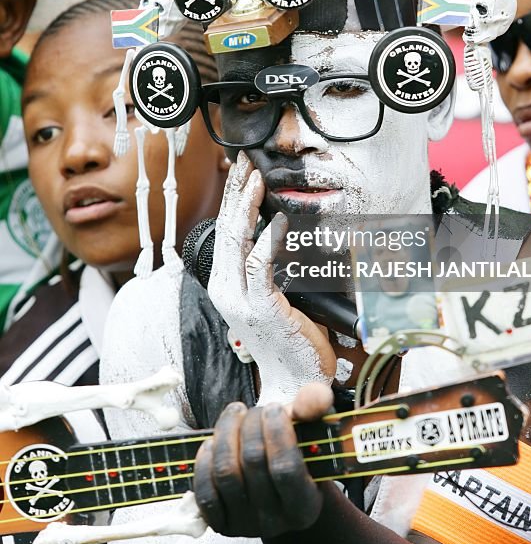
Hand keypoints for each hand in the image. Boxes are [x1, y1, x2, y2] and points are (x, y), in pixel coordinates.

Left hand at [194, 382, 333, 536]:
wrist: (280, 492)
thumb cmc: (299, 457)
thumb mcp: (314, 435)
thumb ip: (315, 411)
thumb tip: (318, 396)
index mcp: (305, 505)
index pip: (285, 467)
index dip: (277, 432)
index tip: (274, 407)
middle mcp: (275, 521)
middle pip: (253, 462)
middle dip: (251, 424)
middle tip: (256, 409)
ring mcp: (244, 525)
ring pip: (226, 472)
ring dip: (226, 433)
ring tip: (235, 414)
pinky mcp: (220, 523)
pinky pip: (205, 491)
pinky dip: (205, 461)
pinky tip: (213, 442)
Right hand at [207, 151, 336, 401]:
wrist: (293, 383)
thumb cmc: (287, 340)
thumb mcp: (270, 298)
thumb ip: (266, 268)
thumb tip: (275, 230)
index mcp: (225, 285)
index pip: (224, 232)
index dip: (231, 198)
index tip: (241, 170)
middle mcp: (226, 290)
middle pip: (225, 229)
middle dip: (234, 191)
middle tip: (244, 160)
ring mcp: (241, 300)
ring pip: (237, 241)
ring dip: (247, 206)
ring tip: (256, 178)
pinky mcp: (261, 307)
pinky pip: (260, 265)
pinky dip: (269, 239)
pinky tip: (280, 220)